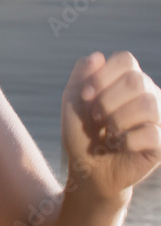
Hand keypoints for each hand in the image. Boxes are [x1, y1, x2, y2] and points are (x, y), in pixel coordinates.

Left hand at [61, 51, 160, 198]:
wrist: (87, 168)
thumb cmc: (82, 132)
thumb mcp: (73, 100)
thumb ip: (82, 75)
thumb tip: (98, 56)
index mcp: (127, 81)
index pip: (126, 59)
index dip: (102, 76)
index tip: (86, 95)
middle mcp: (148, 95)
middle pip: (137, 80)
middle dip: (107, 100)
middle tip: (97, 117)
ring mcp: (158, 119)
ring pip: (148, 105)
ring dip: (117, 120)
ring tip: (108, 132)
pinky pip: (151, 133)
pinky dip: (126, 140)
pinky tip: (120, 145)